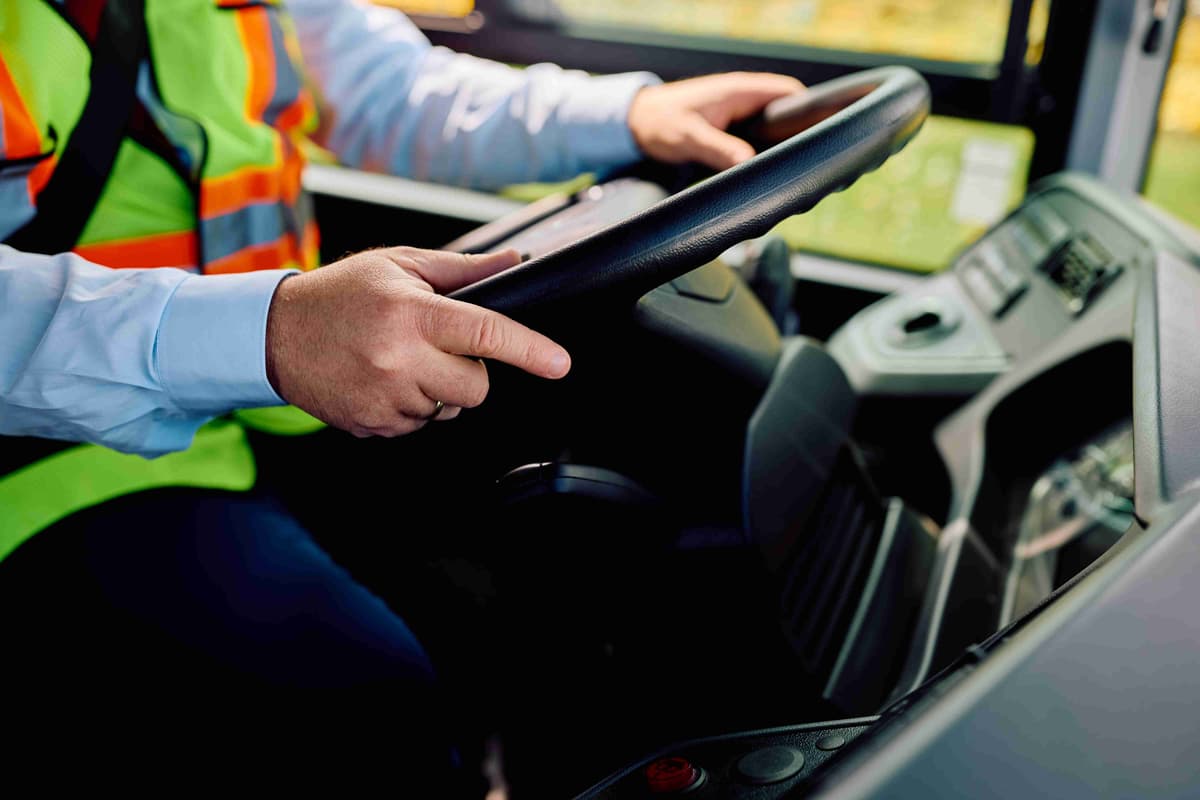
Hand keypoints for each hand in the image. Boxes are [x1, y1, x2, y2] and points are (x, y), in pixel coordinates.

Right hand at [265, 247, 568, 437]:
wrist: (274, 334)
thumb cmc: (340, 294)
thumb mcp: (399, 266)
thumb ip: (462, 269)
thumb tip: (513, 261)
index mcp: (411, 312)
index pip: (486, 333)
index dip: (530, 350)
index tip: (559, 363)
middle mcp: (398, 358)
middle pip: (476, 386)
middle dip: (471, 371)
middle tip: (439, 349)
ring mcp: (383, 396)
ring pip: (448, 409)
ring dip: (437, 389)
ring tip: (399, 360)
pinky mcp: (371, 424)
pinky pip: (417, 425)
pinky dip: (411, 406)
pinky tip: (383, 380)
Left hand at [628, 72, 804, 170]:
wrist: (635, 122)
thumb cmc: (660, 122)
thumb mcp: (689, 137)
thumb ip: (720, 150)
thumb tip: (749, 165)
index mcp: (740, 91)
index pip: (791, 94)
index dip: (811, 113)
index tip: (821, 139)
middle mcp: (744, 99)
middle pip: (787, 114)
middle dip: (799, 135)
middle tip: (807, 165)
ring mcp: (738, 113)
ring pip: (773, 129)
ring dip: (781, 147)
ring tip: (791, 173)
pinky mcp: (730, 129)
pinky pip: (757, 139)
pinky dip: (764, 153)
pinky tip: (766, 173)